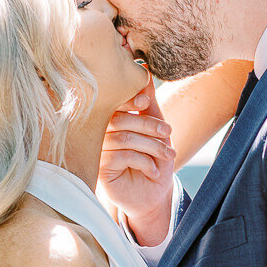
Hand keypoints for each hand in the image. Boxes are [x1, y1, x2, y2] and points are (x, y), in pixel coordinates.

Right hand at [98, 73, 176, 244]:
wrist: (152, 196)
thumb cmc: (153, 160)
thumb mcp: (155, 129)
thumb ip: (148, 103)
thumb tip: (144, 70)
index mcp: (110, 120)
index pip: (112, 102)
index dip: (128, 98)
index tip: (145, 102)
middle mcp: (99, 135)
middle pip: (118, 119)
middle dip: (148, 125)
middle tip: (168, 134)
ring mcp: (97, 152)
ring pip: (123, 137)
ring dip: (151, 145)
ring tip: (167, 155)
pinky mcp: (100, 170)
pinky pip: (121, 156)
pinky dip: (143, 161)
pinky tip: (153, 170)